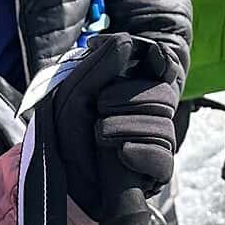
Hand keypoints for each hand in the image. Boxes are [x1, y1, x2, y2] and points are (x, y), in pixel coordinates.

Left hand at [34, 34, 178, 223]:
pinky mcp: (156, 172)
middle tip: (100, 107)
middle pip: (163, 95)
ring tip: (100, 136)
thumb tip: (128, 41)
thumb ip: (100, 67)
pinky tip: (121, 153)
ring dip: (126, 127)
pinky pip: (164, 156)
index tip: (150, 57)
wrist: (60, 183)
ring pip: (163, 125)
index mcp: (133, 91)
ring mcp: (155, 143)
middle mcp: (148, 115)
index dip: (159, 60)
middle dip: (129, 98)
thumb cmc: (65, 137)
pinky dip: (142, 152)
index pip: (162, 68)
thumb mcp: (76, 95)